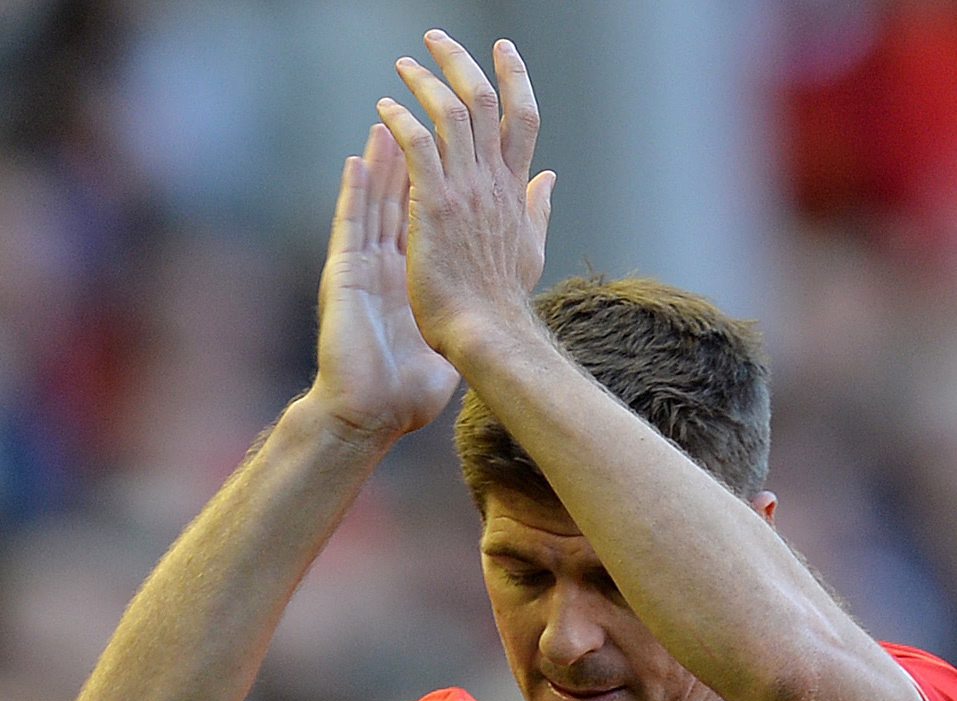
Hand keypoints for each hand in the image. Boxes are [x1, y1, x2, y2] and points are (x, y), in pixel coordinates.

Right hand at [315, 123, 458, 438]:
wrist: (369, 416)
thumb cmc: (403, 397)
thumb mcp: (445, 354)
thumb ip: (464, 326)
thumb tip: (489, 317)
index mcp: (411, 284)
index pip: (428, 225)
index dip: (441, 190)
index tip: (457, 156)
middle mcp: (386, 270)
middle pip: (401, 204)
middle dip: (411, 160)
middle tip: (423, 122)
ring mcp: (363, 271)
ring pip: (373, 205)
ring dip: (381, 163)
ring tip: (388, 119)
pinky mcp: (345, 277)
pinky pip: (350, 227)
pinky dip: (354, 193)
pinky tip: (358, 161)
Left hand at [376, 31, 555, 363]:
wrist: (487, 334)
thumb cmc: (502, 303)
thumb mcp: (529, 250)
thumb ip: (537, 209)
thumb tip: (550, 179)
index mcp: (515, 191)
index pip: (523, 119)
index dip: (515, 78)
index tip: (503, 49)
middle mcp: (494, 183)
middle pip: (485, 102)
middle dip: (461, 62)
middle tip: (438, 39)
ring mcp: (466, 192)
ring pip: (451, 114)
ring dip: (425, 82)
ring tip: (404, 66)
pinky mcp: (435, 206)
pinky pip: (418, 147)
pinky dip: (402, 121)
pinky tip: (385, 110)